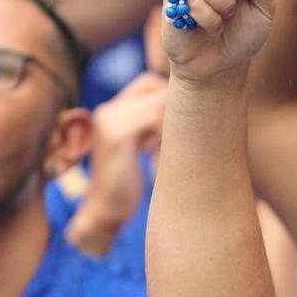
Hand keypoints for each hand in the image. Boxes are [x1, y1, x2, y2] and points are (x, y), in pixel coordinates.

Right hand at [84, 72, 167, 225]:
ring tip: (160, 149)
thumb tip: (192, 110)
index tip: (177, 129)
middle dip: (174, 109)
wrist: (104, 212)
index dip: (170, 101)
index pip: (149, 83)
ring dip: (173, 123)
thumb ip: (151, 126)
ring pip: (160, 103)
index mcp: (111, 111)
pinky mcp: (117, 134)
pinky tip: (155, 152)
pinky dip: (166, 133)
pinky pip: (157, 117)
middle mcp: (108, 110)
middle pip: (157, 88)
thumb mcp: (139, 147)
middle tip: (172, 140)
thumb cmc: (128, 185)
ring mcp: (110, 119)